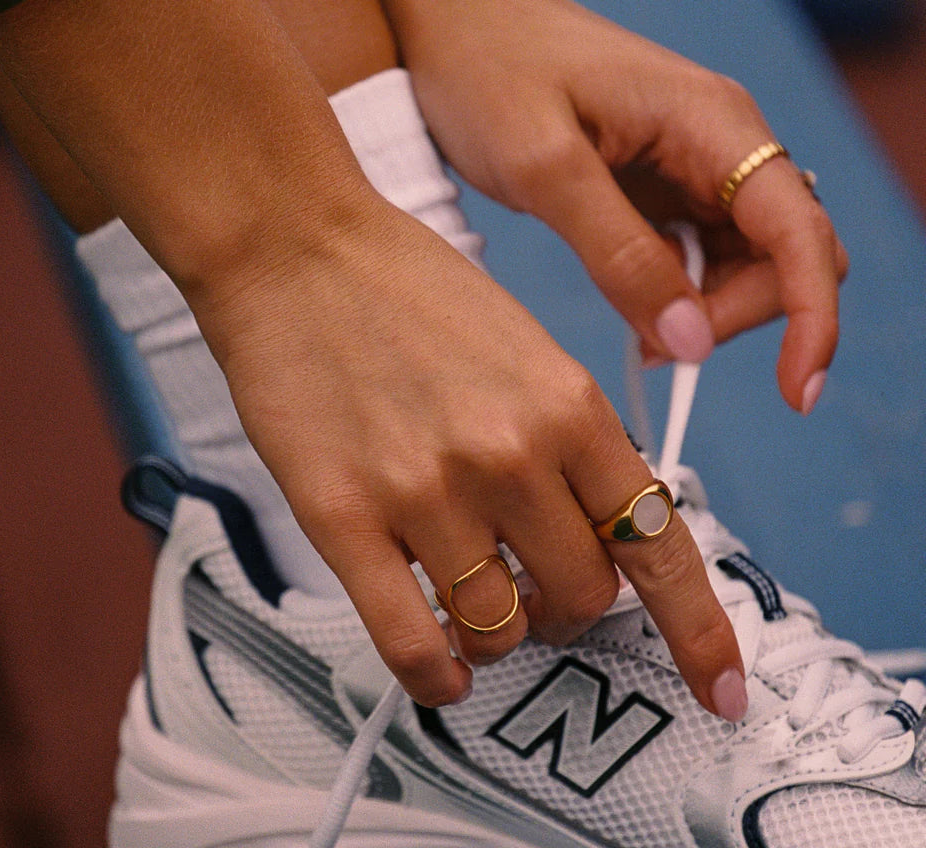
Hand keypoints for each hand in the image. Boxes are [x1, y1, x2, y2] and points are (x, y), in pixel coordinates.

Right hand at [193, 193, 744, 717]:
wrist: (295, 251)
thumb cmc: (410, 296)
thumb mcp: (529, 350)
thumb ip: (573, 445)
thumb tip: (595, 538)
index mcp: (570, 408)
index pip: (659, 545)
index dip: (699, 632)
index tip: (721, 692)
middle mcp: (511, 457)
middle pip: (581, 598)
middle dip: (567, 610)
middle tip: (536, 593)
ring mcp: (428, 493)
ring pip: (500, 630)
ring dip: (498, 636)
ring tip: (471, 605)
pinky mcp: (346, 521)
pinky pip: (412, 643)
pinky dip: (436, 677)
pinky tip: (439, 670)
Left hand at [384, 0, 847, 412]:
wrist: (456, 29)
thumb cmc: (492, 70)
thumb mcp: (547, 169)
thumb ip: (620, 256)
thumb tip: (689, 339)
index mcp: (712, 125)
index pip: (799, 232)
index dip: (812, 317)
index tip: (793, 390)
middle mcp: (722, 146)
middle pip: (785, 258)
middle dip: (736, 320)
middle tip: (654, 350)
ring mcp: (698, 169)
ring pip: (746, 267)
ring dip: (705, 316)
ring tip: (636, 335)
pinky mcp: (666, 191)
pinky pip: (699, 261)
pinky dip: (678, 300)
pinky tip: (635, 311)